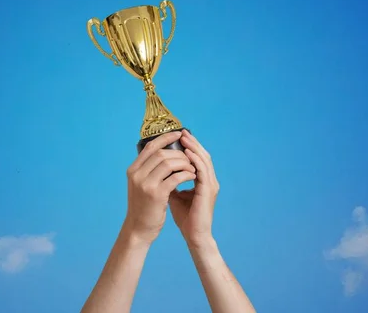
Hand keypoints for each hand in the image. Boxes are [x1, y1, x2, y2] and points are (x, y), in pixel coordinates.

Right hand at [124, 131, 196, 243]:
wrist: (138, 229)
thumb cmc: (143, 207)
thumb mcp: (140, 185)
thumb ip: (147, 170)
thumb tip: (163, 153)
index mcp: (133, 170)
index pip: (150, 147)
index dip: (165, 138)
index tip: (179, 134)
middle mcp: (137, 174)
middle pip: (161, 153)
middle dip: (179, 153)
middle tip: (189, 157)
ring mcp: (146, 184)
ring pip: (169, 163)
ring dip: (184, 163)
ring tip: (192, 168)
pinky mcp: (156, 194)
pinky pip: (175, 177)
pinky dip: (186, 174)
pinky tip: (192, 176)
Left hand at [169, 130, 219, 246]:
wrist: (193, 235)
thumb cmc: (185, 217)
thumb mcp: (174, 195)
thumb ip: (169, 181)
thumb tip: (156, 170)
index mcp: (202, 181)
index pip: (197, 158)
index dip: (189, 146)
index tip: (177, 137)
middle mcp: (209, 181)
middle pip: (202, 155)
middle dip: (192, 142)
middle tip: (181, 132)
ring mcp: (211, 185)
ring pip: (204, 160)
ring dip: (194, 147)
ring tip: (184, 138)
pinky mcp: (208, 191)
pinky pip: (203, 170)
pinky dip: (195, 160)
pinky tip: (187, 153)